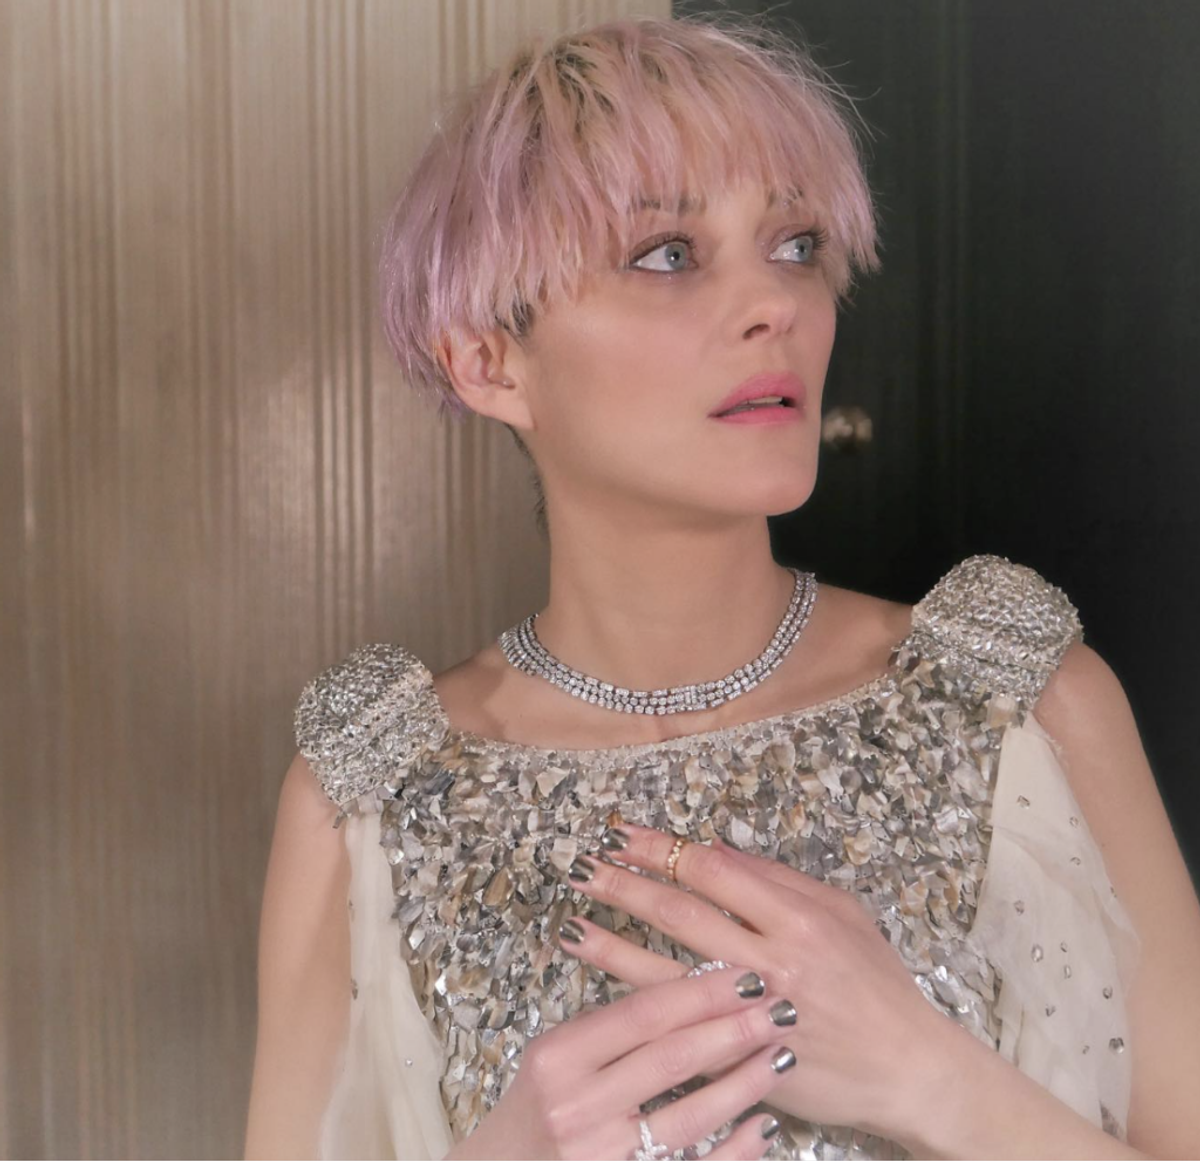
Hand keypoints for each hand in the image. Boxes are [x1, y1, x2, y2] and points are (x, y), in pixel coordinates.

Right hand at [444, 964, 794, 1160]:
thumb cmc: (535, 1109)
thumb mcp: (554, 1056)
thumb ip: (610, 1026)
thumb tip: (689, 985)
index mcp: (560, 1057)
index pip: (643, 1014)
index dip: (699, 991)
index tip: (745, 973)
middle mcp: (578, 1105)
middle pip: (671, 1057)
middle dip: (733, 1028)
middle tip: (779, 1005)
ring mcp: (602, 1156)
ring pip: (690, 1115)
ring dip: (744, 1082)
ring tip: (782, 1054)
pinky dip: (735, 1150)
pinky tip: (765, 1125)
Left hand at [556, 823, 955, 1143]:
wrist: (905, 1068)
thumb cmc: (876, 983)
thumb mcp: (843, 913)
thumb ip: (779, 880)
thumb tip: (713, 850)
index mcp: (799, 919)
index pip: (715, 871)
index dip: (664, 849)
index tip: (626, 835)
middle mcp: (771, 962)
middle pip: (681, 912)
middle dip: (626, 884)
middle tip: (584, 865)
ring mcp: (750, 1013)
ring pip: (665, 970)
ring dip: (612, 942)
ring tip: (572, 920)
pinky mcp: (738, 1056)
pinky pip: (676, 1021)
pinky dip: (636, 995)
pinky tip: (605, 980)